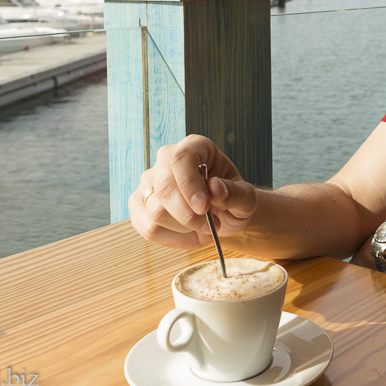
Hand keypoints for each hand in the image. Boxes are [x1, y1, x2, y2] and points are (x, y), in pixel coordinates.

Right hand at [130, 134, 257, 249]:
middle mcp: (166, 159)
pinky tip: (190, 235)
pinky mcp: (138, 204)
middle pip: (164, 187)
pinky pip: (147, 228)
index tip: (204, 208)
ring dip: (184, 229)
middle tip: (212, 225)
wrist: (223, 213)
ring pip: (155, 212)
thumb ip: (236, 193)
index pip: (181, 159)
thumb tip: (215, 188)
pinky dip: (172, 239)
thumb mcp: (246, 199)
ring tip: (205, 227)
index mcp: (195, 146)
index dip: (190, 185)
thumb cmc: (233, 200)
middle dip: (189, 215)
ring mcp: (148, 181)